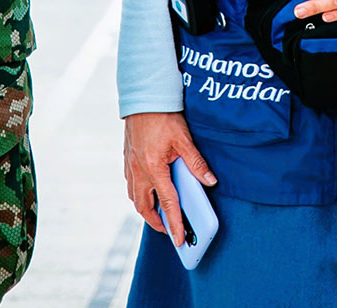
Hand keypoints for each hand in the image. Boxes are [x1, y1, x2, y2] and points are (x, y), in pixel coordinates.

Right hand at [122, 112, 215, 244]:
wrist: (143, 97)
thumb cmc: (163, 116)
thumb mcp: (184, 138)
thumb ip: (196, 162)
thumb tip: (210, 180)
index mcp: (153, 167)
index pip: (166, 203)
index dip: (173, 223)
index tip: (178, 239)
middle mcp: (138, 170)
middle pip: (144, 206)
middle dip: (156, 221)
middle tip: (169, 229)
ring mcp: (130, 165)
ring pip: (134, 197)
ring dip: (146, 209)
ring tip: (159, 214)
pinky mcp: (127, 159)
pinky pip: (130, 184)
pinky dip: (139, 194)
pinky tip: (148, 191)